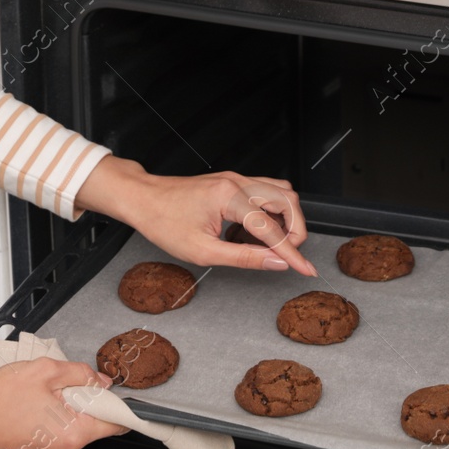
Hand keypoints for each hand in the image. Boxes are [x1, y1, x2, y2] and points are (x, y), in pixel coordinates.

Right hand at [0, 358, 128, 448]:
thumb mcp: (45, 371)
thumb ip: (80, 373)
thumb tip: (100, 379)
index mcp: (73, 434)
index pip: (115, 425)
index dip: (119, 406)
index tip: (116, 395)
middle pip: (91, 425)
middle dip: (82, 403)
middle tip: (61, 386)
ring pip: (71, 429)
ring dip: (64, 411)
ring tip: (39, 396)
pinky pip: (54, 436)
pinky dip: (49, 420)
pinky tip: (31, 407)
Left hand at [75, 155, 316, 275]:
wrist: (141, 198)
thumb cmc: (163, 222)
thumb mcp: (202, 251)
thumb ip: (244, 257)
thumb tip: (276, 263)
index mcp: (229, 198)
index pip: (273, 229)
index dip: (292, 254)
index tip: (306, 270)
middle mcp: (237, 182)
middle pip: (288, 201)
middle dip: (295, 230)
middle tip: (288, 254)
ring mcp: (236, 178)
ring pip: (281, 192)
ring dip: (286, 217)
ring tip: (270, 243)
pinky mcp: (232, 181)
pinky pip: (266, 190)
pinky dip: (271, 210)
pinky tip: (253, 230)